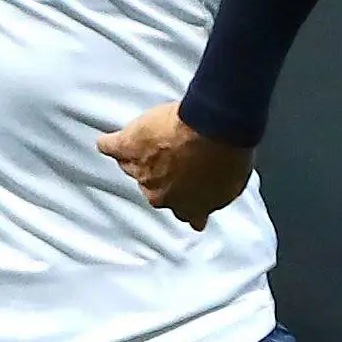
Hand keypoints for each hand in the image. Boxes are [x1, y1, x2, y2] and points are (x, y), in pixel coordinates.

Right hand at [99, 104, 254, 230]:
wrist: (216, 130)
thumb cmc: (229, 155)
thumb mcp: (232, 185)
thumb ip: (216, 194)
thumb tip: (213, 195)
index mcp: (189, 208)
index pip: (183, 211)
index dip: (185, 198)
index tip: (188, 193)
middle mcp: (161, 194)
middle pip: (155, 189)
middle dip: (162, 176)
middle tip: (171, 159)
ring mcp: (143, 171)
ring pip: (134, 169)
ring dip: (140, 159)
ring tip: (145, 147)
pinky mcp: (129, 146)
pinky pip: (110, 148)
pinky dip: (109, 144)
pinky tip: (108, 142)